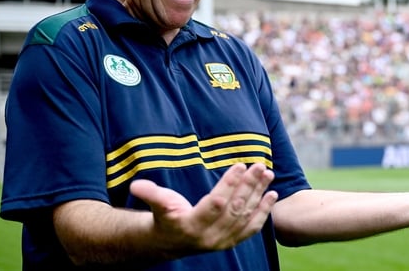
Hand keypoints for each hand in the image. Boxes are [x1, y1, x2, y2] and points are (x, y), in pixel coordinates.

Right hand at [130, 162, 278, 251]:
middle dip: (248, 186)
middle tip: (259, 165)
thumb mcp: (158, 205)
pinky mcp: (233, 241)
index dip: (229, 184)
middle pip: (235, 208)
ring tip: (268, 174)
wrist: (171, 242)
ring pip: (245, 216)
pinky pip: (252, 228)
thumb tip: (137, 185)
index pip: (216, 203)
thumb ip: (151, 194)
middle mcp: (210, 237)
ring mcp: (223, 241)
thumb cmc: (165, 217)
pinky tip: (272, 195)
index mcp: (192, 226)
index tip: (240, 165)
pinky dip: (264, 212)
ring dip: (259, 194)